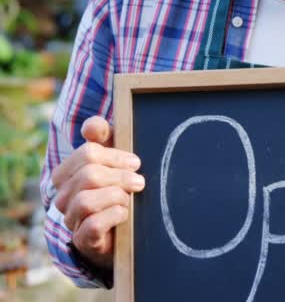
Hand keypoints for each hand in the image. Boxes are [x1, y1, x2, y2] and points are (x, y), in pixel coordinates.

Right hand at [52, 116, 144, 268]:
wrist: (121, 231)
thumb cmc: (117, 189)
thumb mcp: (113, 161)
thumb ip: (104, 138)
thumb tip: (92, 126)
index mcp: (67, 172)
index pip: (87, 153)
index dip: (116, 156)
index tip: (136, 163)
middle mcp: (63, 195)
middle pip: (89, 175)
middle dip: (120, 176)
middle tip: (139, 182)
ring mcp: (71, 218)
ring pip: (87, 200)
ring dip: (117, 196)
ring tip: (130, 199)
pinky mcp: (82, 240)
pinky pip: (94, 224)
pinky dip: (114, 215)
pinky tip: (125, 213)